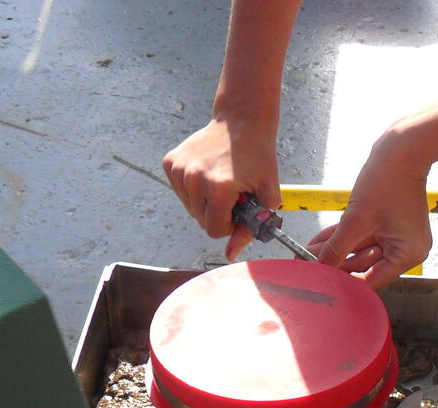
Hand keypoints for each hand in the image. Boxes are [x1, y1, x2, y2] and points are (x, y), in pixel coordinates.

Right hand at [163, 118, 282, 259]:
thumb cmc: (258, 157)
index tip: (238, 208)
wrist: (241, 121)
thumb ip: (251, 228)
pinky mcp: (170, 162)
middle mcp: (194, 179)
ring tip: (221, 180)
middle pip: (201, 221)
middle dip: (218, 213)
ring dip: (205, 202)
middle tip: (232, 192)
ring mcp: (179, 169)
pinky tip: (207, 172)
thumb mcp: (267, 194)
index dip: (229, 225)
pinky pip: (180, 191)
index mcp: (218, 188)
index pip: (213, 230)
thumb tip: (230, 254)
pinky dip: (193, 189)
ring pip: (190, 207)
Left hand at [309, 134, 432, 289]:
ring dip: (335, 250)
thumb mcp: (356, 221)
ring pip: (359, 249)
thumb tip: (319, 268)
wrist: (401, 149)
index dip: (344, 280)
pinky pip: (363, 236)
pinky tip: (319, 242)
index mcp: (407, 255)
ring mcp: (397, 237)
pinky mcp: (389, 224)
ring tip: (307, 254)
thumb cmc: (387, 181)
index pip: (371, 279)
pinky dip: (344, 237)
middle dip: (335, 262)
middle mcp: (406, 250)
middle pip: (364, 265)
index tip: (321, 282)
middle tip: (308, 265)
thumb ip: (336, 249)